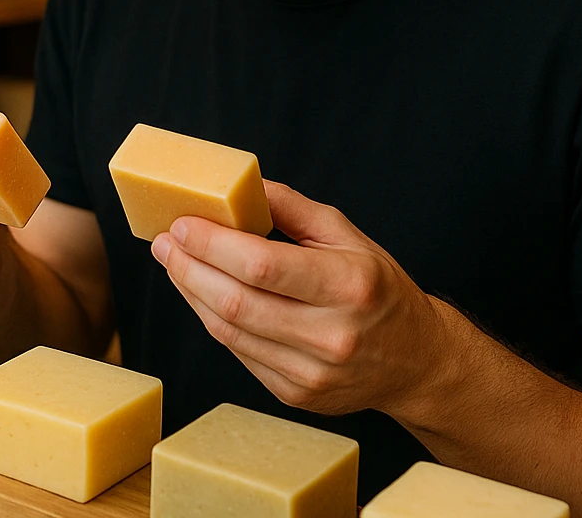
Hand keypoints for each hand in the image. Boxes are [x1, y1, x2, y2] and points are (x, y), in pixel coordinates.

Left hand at [152, 180, 446, 417]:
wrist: (416, 362)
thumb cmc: (379, 290)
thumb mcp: (349, 236)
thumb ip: (292, 208)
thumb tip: (239, 186)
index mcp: (349, 285)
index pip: (262, 266)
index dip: (213, 245)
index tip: (182, 224)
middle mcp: (331, 334)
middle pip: (236, 302)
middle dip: (189, 267)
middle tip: (165, 242)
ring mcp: (312, 372)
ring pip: (229, 331)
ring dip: (191, 293)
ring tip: (174, 263)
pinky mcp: (295, 394)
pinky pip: (239, 353)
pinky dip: (212, 320)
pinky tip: (201, 294)